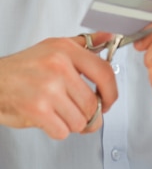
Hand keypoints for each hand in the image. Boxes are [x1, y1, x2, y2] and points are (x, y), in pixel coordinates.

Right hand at [0, 33, 117, 139]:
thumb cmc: (23, 67)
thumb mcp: (54, 47)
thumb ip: (85, 43)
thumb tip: (109, 36)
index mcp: (66, 50)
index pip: (104, 72)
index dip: (111, 93)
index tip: (108, 100)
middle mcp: (58, 67)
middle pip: (93, 103)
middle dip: (88, 114)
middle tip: (79, 111)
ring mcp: (47, 88)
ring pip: (79, 120)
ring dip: (72, 123)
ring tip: (60, 113)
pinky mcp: (36, 109)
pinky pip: (62, 131)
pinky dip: (57, 130)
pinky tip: (49, 119)